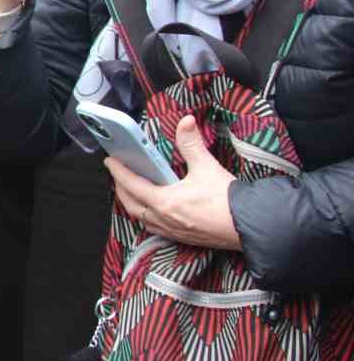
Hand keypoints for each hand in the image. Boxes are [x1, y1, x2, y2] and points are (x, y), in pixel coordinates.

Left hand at [105, 116, 241, 249]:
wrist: (251, 227)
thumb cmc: (228, 200)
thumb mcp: (207, 167)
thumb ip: (191, 144)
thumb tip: (186, 122)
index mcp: (164, 202)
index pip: (131, 184)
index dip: (118, 171)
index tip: (110, 161)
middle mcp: (163, 219)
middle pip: (130, 204)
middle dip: (120, 188)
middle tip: (118, 175)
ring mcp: (172, 231)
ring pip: (141, 218)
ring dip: (132, 204)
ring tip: (132, 191)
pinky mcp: (183, 238)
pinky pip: (155, 229)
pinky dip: (147, 217)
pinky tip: (153, 211)